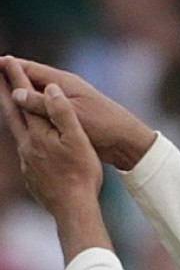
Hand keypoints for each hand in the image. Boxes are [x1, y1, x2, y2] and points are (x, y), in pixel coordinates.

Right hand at [0, 55, 156, 169]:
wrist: (127, 143)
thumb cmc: (104, 126)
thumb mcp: (72, 114)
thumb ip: (45, 104)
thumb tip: (17, 92)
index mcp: (64, 83)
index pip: (30, 69)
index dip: (10, 66)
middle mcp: (64, 90)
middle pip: (32, 80)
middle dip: (13, 79)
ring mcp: (67, 103)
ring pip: (38, 97)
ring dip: (22, 96)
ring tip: (2, 96)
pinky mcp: (70, 117)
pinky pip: (46, 110)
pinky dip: (33, 111)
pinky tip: (24, 118)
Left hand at [0, 73, 110, 259]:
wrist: (73, 209)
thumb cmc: (81, 174)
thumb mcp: (78, 140)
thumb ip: (62, 113)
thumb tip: (50, 88)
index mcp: (38, 134)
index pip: (25, 100)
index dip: (17, 79)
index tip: (8, 60)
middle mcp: (26, 146)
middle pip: (12, 114)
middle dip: (5, 93)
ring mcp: (26, 163)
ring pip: (17, 134)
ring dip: (13, 117)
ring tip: (11, 108)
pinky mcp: (31, 177)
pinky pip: (26, 154)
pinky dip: (25, 143)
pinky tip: (31, 147)